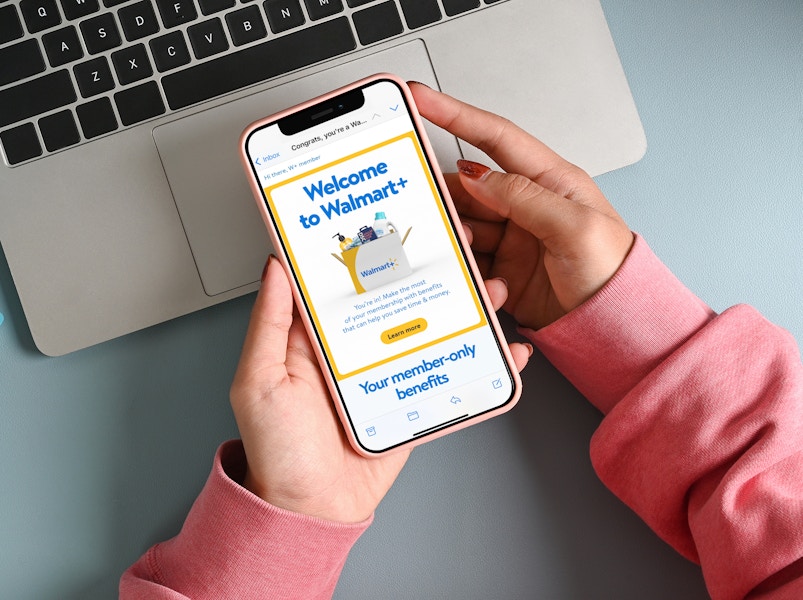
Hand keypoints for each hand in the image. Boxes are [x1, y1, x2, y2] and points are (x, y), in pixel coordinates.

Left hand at [230, 257, 530, 522]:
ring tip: (491, 287)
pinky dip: (483, 360)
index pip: (349, 277)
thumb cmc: (278, 450)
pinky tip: (506, 348)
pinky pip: (450, 371)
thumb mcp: (258, 381)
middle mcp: (357, 346)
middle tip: (459, 241)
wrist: (311, 509)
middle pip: (400, 293)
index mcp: (319, 334)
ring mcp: (388, 370)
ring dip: (466, 304)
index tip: (399, 215)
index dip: (372, 244)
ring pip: (432, 325)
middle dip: (432, 265)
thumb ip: (269, 324)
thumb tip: (276, 266)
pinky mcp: (412, 396)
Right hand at [410, 83, 634, 329]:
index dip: (456, 114)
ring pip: (465, 225)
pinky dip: (468, 268)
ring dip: (457, 237)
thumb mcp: (574, 227)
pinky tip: (486, 279)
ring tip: (464, 251)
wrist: (615, 326)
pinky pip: (470, 259)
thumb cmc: (613, 274)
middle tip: (427, 206)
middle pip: (469, 187)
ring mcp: (514, 237)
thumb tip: (478, 177)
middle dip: (446, 196)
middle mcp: (528, 205)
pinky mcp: (504, 268)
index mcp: (550, 181)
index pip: (495, 137)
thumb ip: (524, 197)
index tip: (422, 99)